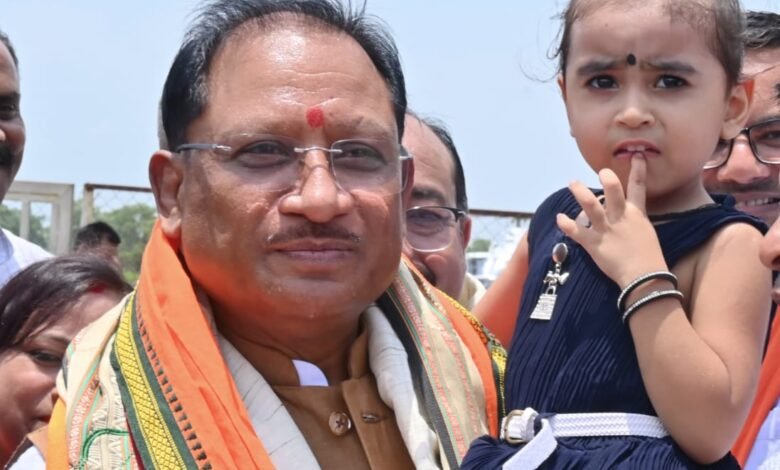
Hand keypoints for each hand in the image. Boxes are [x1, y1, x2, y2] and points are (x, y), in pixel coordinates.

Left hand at [556, 157, 666, 287]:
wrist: (645, 278)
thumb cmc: (648, 259)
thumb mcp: (646, 234)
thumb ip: (636, 222)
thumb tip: (629, 216)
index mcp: (636, 215)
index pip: (638, 188)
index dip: (637, 171)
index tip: (636, 155)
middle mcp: (621, 218)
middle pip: (614, 192)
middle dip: (607, 179)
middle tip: (601, 171)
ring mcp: (607, 230)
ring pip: (592, 207)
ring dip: (581, 193)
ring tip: (572, 183)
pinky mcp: (594, 244)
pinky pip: (578, 232)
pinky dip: (566, 225)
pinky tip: (559, 217)